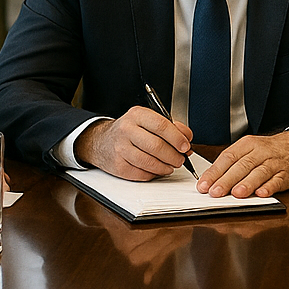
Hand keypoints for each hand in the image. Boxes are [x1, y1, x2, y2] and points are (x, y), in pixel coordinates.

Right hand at [75, 108, 192, 179]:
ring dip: (166, 167)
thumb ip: (170, 126)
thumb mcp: (148, 120)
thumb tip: (186, 138)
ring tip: (171, 165)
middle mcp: (126, 130)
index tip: (186, 146)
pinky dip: (154, 174)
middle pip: (157, 146)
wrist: (102, 141)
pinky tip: (157, 169)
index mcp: (137, 115)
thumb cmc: (130, 131)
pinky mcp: (119, 166)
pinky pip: (142, 174)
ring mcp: (120, 149)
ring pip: (150, 162)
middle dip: (174, 156)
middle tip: (180, 159)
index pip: (161, 125)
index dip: (177, 138)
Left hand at [197, 130, 288, 197]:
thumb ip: (232, 163)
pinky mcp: (286, 174)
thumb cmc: (269, 150)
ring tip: (236, 194)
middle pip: (242, 166)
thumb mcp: (249, 149)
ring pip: (259, 173)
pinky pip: (277, 181)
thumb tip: (212, 180)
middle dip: (227, 180)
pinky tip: (261, 194)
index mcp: (247, 145)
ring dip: (247, 184)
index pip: (228, 157)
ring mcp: (274, 163)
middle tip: (215, 192)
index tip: (204, 184)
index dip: (215, 172)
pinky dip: (269, 188)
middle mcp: (260, 152)